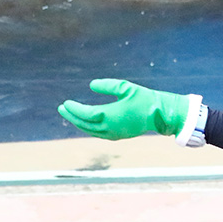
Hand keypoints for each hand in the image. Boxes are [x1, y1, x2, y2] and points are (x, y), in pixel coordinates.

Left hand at [58, 78, 189, 139]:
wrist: (161, 114)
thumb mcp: (126, 87)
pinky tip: (84, 122)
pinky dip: (88, 128)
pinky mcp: (118, 136)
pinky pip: (98, 133)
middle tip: (61, 109)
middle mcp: (111, 127)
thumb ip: (108, 86)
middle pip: (85, 124)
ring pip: (91, 131)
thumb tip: (91, 85)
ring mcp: (114, 134)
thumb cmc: (144, 98)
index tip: (65, 103)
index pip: (87, 114)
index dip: (74, 109)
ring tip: (69, 114)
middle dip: (72, 117)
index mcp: (112, 115)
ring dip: (78, 123)